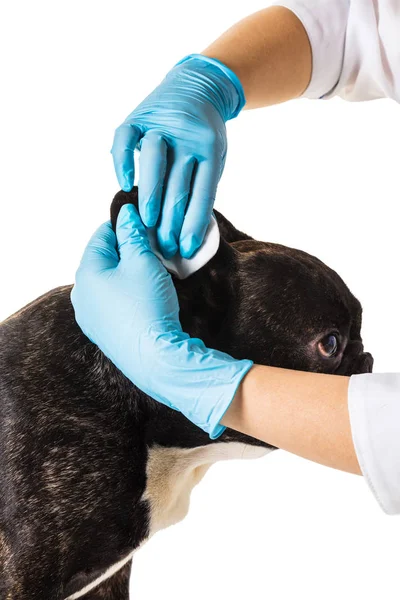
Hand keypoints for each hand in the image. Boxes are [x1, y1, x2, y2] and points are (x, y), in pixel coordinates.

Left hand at [71, 204, 252, 438]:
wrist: (155, 359)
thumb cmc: (147, 307)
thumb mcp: (142, 261)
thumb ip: (133, 234)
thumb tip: (125, 214)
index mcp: (86, 272)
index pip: (102, 235)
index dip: (126, 226)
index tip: (147, 227)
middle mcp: (81, 295)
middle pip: (106, 259)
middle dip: (130, 252)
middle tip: (156, 252)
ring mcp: (91, 317)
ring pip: (111, 282)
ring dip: (131, 274)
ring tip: (156, 276)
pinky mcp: (104, 333)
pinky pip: (115, 304)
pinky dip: (130, 296)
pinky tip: (148, 300)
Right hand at [111, 54, 244, 259]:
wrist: (197, 86)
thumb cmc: (204, 135)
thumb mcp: (214, 157)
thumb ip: (201, 185)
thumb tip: (188, 229)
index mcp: (209, 150)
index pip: (203, 193)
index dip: (194, 224)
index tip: (186, 249)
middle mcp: (187, 137)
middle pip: (178, 183)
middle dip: (171, 219)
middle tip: (163, 246)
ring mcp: (162, 125)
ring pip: (155, 161)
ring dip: (150, 193)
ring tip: (146, 221)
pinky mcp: (138, 117)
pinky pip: (126, 139)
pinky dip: (123, 160)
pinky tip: (124, 183)